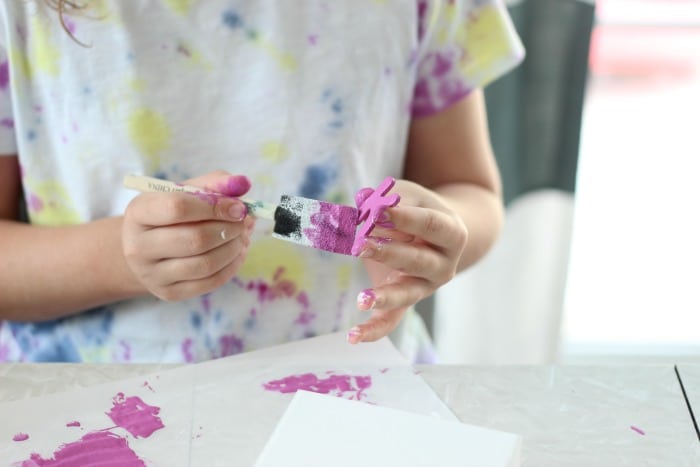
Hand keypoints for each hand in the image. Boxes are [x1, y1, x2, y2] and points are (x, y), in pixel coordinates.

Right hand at [122, 170, 254, 300]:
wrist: (147, 249)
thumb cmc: (171, 215)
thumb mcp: (186, 192)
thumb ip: (214, 183)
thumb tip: (243, 183)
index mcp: (138, 213)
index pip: (177, 208)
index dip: (214, 206)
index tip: (239, 207)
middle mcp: (138, 246)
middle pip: (195, 239)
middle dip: (229, 229)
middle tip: (245, 222)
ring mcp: (151, 274)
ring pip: (205, 264)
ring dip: (233, 248)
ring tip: (243, 236)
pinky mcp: (169, 293)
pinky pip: (209, 282)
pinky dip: (232, 266)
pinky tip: (238, 252)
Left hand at [347, 179, 468, 343]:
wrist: (437, 233)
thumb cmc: (418, 208)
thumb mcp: (409, 194)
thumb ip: (389, 198)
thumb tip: (364, 206)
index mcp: (452, 233)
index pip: (430, 225)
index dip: (405, 218)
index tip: (380, 211)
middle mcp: (443, 265)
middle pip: (418, 261)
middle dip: (389, 253)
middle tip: (361, 245)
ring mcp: (425, 287)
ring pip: (407, 294)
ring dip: (384, 295)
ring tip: (362, 299)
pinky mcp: (407, 302)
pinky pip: (392, 320)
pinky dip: (374, 330)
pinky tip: (352, 336)